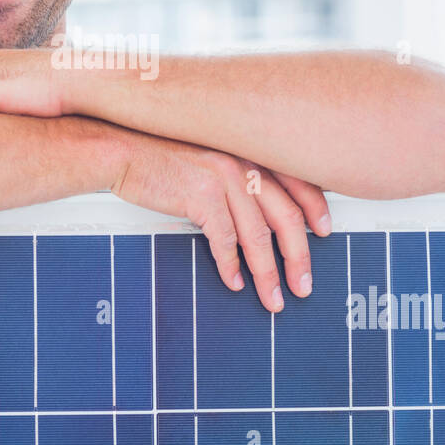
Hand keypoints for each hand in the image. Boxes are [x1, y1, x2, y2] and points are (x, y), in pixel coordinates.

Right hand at [109, 129, 330, 312]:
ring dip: (268, 273)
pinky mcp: (201, 195)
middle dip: (299, 256)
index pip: (298, 181)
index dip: (316, 209)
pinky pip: (225, 240)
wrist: (119, 147)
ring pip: (258, 235)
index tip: (325, 231)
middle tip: (303, 284)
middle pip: (287, 215)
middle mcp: (244, 160)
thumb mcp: (209, 154)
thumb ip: (238, 173)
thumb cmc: (159, 153)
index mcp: (250, 149)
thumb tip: (259, 210)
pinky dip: (231, 266)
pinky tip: (234, 281)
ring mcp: (224, 177)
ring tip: (272, 297)